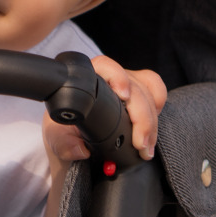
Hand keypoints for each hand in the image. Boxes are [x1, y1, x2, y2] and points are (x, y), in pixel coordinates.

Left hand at [42, 55, 166, 165]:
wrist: (71, 136)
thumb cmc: (63, 129)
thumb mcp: (56, 136)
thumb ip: (64, 143)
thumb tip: (81, 150)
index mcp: (87, 80)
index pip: (105, 66)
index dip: (118, 78)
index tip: (123, 96)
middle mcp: (110, 79)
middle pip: (135, 87)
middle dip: (143, 118)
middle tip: (140, 144)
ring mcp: (127, 84)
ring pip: (149, 92)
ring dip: (152, 122)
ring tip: (146, 146)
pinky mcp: (139, 94)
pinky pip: (156, 91)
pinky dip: (158, 106)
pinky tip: (153, 126)